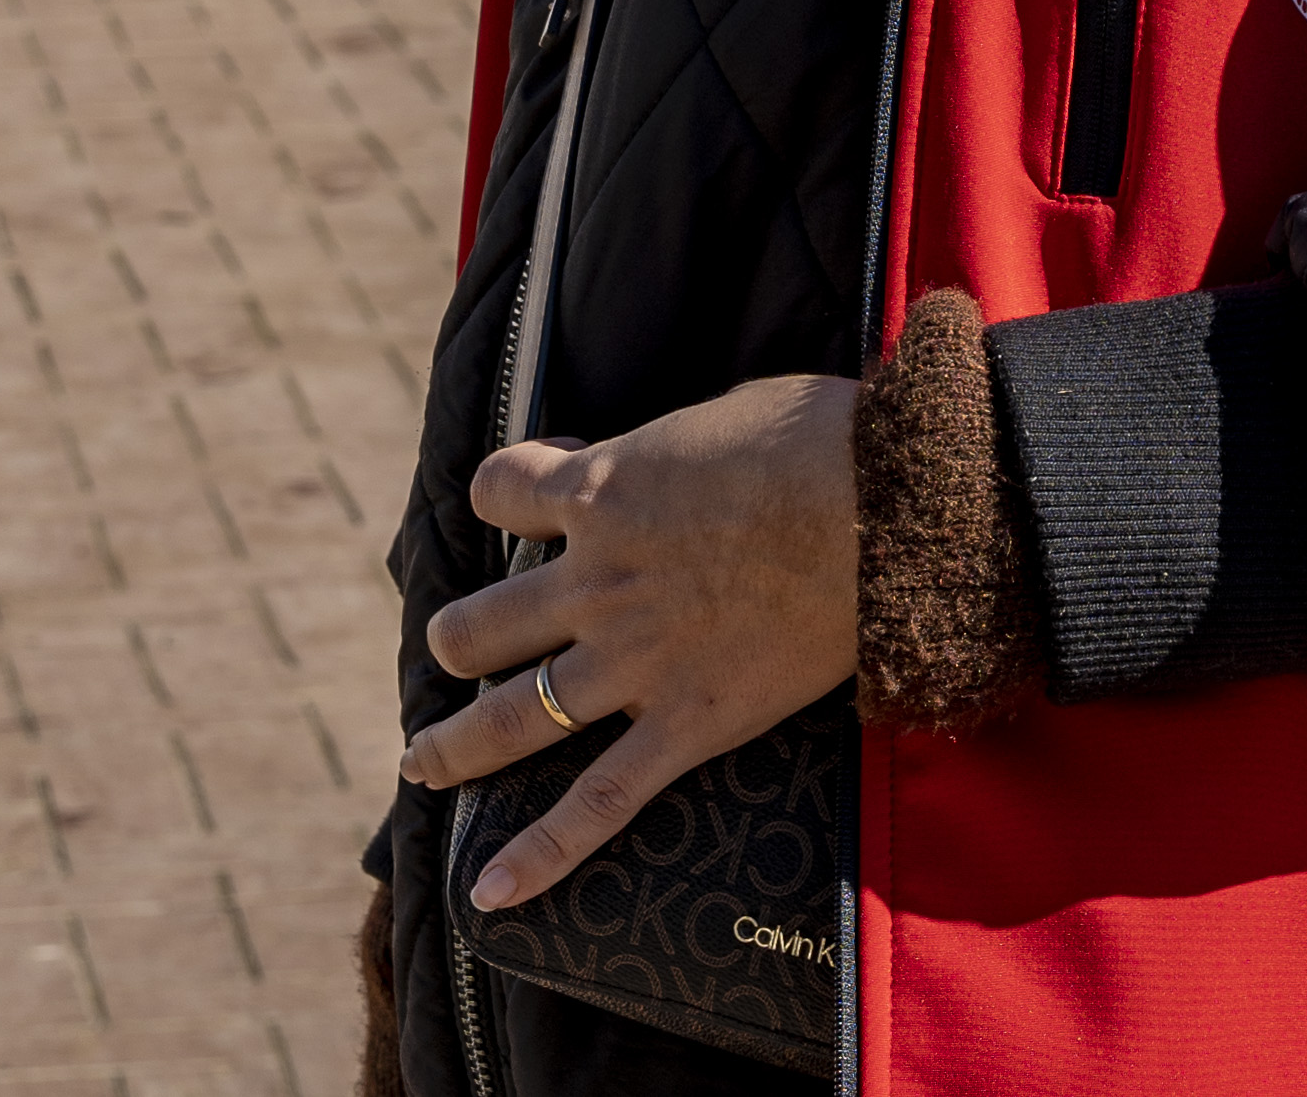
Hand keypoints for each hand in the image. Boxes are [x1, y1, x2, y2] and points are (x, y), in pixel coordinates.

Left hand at [400, 373, 858, 910]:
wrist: (883, 508)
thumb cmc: (816, 441)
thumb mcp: (716, 415)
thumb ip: (670, 447)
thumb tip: (676, 456)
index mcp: (601, 490)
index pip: (499, 489)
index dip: (505, 493)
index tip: (525, 499)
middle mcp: (596, 582)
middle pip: (481, 623)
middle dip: (458, 642)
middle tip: (455, 653)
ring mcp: (634, 661)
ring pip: (512, 715)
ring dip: (456, 745)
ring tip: (423, 762)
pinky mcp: (687, 724)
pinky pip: (598, 802)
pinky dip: (540, 853)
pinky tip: (490, 892)